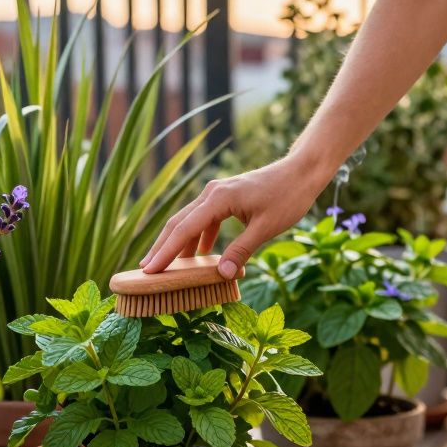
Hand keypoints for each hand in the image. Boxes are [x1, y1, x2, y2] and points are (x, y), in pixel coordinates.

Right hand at [140, 157, 327, 277]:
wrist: (302, 171)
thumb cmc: (288, 197)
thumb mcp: (266, 228)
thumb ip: (242, 250)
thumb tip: (223, 274)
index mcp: (218, 199)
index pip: (184, 229)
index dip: (165, 252)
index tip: (149, 270)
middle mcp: (211, 193)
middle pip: (178, 223)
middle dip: (162, 248)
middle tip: (145, 271)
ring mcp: (217, 194)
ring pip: (189, 220)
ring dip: (177, 243)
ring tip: (166, 266)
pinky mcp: (225, 198)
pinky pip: (203, 219)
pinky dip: (197, 237)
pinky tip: (198, 255)